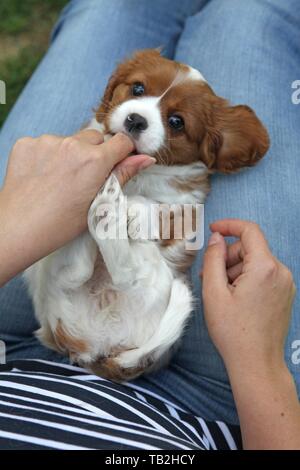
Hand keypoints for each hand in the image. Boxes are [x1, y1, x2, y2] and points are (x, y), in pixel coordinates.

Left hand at [0, 130, 154, 284]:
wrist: (19, 229)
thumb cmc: (61, 224)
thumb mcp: (99, 204)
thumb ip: (122, 176)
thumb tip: (147, 158)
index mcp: (95, 161)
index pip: (121, 141)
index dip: (122, 152)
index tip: (116, 164)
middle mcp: (72, 144)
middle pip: (95, 137)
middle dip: (96, 152)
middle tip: (85, 177)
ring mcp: (47, 141)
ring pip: (70, 139)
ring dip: (70, 153)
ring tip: (60, 179)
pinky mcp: (26, 143)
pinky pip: (46, 142)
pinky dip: (47, 155)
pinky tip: (42, 176)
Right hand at [202, 219, 295, 374]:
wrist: (256, 363)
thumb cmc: (233, 331)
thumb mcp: (214, 292)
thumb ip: (213, 259)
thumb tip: (216, 239)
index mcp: (265, 268)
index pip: (249, 231)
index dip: (228, 226)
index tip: (213, 230)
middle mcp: (280, 272)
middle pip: (250, 248)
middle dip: (228, 257)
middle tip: (209, 277)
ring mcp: (285, 284)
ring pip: (256, 262)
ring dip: (236, 270)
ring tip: (222, 293)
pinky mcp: (284, 294)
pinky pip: (263, 275)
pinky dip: (247, 279)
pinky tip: (235, 298)